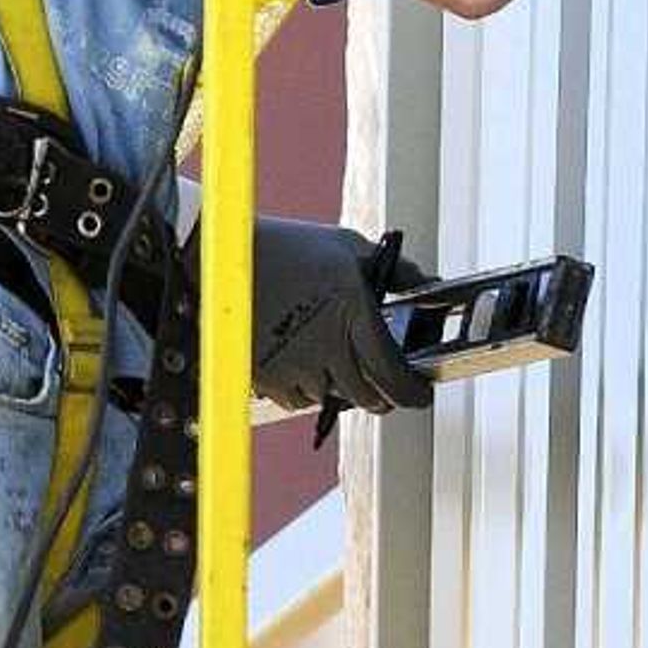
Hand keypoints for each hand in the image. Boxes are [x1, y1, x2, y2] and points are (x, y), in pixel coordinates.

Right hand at [244, 218, 434, 421]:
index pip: (395, 377)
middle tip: (377, 376)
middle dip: (378, 391)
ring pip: (331, 398)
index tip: (419, 391)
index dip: (413, 393)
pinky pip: (296, 400)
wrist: (219, 257)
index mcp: (354, 316)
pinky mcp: (266, 376)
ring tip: (328, 355)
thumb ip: (394, 270)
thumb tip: (427, 283)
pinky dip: (304, 388)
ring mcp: (295, 366)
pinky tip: (300, 360)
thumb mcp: (346, 247)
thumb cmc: (286, 248)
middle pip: (367, 398)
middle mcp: (328, 348)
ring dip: (337, 385)